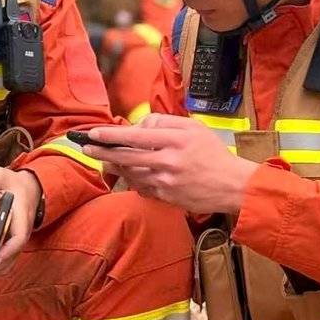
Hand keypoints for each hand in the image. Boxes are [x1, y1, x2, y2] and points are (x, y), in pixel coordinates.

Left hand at [0, 166, 41, 273]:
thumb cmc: (14, 183)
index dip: (8, 250)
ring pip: (10, 261)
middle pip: (13, 256)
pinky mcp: (13, 242)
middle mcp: (23, 232)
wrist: (31, 187)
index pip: (19, 238)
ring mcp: (18, 239)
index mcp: (22, 216)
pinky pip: (7, 259)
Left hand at [81, 114, 258, 214]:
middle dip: (103, 151)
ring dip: (114, 166)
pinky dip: (132, 180)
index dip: (111, 135)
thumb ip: (165, 123)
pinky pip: (141, 187)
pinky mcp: (166, 197)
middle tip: (87, 147)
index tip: (94, 133)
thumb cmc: (212, 153)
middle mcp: (168, 161)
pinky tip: (128, 174)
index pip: (135, 136)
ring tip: (105, 160)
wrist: (232, 185)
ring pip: (131, 173)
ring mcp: (166, 181)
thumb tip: (139, 126)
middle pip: (127, 156)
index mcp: (175, 140)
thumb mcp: (193, 128)